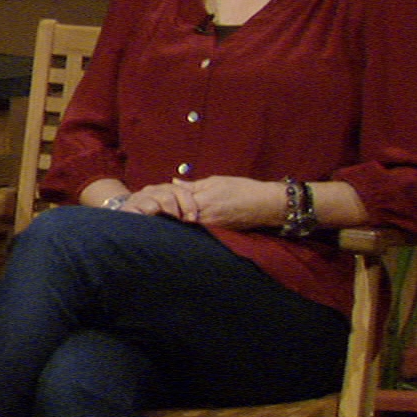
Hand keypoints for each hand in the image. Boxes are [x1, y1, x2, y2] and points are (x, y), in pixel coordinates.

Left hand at [118, 176, 280, 228]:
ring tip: (162, 219)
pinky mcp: (217, 234)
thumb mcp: (217, 181)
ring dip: (174, 221)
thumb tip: (174, 183)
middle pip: (176, 217)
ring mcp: (211, 228)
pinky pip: (197, 231)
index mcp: (202, 202)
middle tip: (151, 210)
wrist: (267, 205)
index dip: (161, 200)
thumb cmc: (243, 189)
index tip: (149, 199)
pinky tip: (180, 225)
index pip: (174, 202)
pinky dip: (187, 227)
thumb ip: (193, 185)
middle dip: (164, 213)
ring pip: (185, 226)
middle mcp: (205, 218)